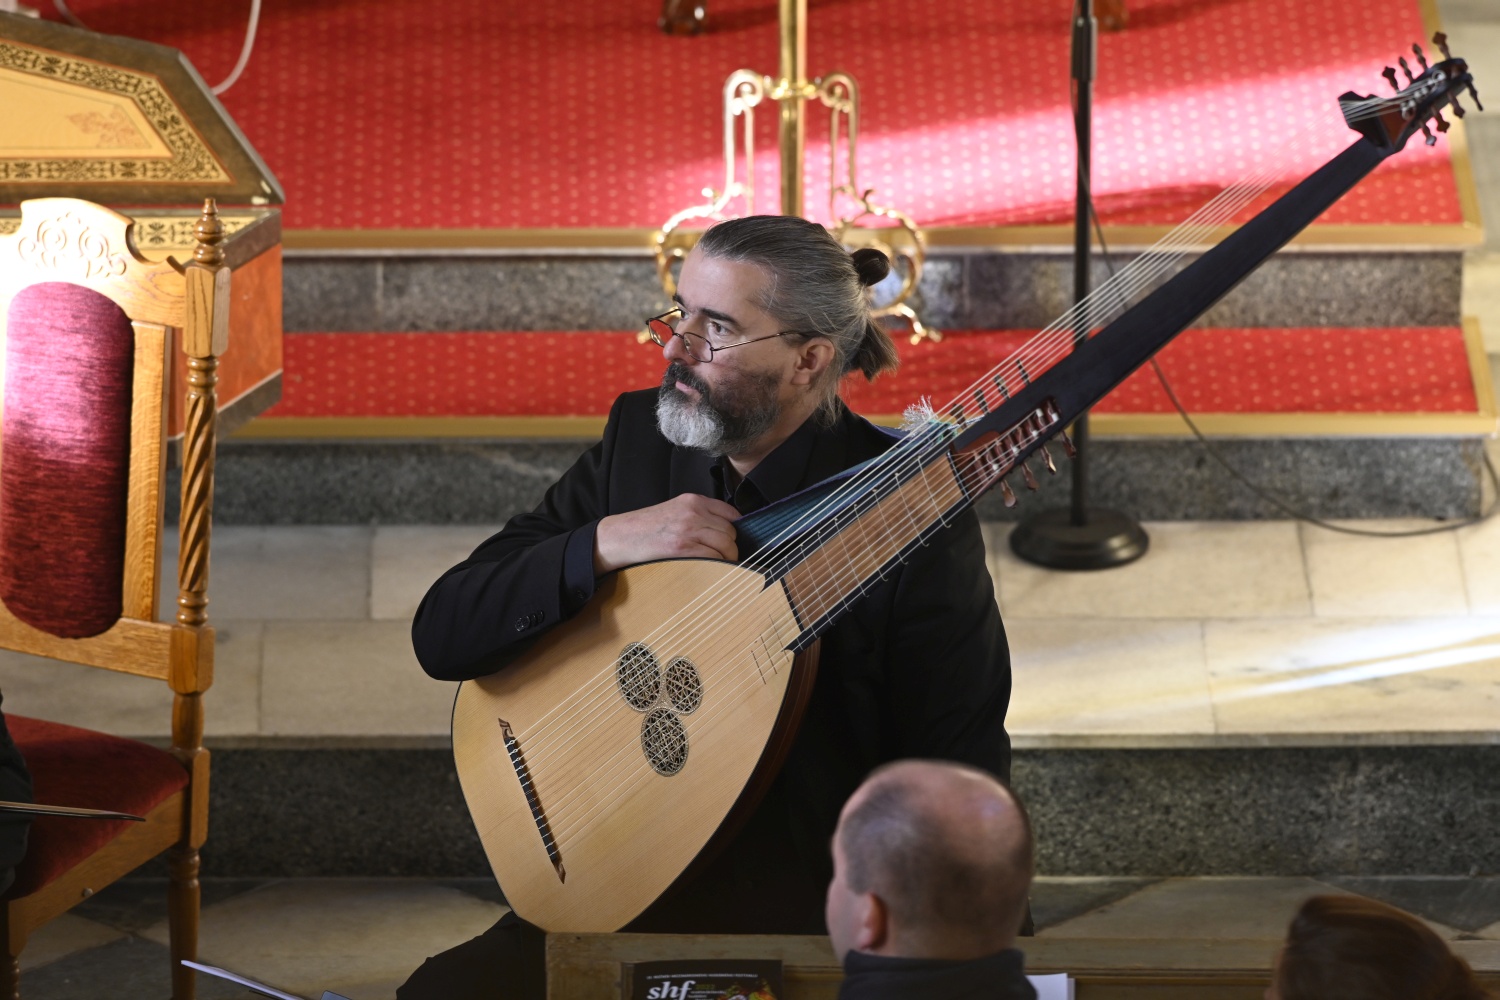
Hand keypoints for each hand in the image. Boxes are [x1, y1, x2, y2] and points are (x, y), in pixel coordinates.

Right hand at [594, 493, 739, 572]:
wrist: (621, 536)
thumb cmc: (646, 527)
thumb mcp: (675, 510)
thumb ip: (698, 515)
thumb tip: (723, 531)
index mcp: (693, 500)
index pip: (731, 513)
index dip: (735, 529)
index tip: (732, 540)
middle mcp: (694, 512)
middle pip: (730, 531)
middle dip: (731, 546)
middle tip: (725, 556)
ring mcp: (689, 529)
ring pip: (726, 545)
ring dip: (728, 558)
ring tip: (720, 564)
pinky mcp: (682, 547)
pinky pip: (714, 557)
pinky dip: (718, 565)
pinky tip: (712, 569)